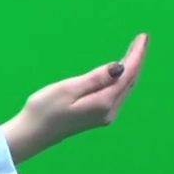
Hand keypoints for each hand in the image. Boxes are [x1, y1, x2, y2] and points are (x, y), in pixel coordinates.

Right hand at [3, 33, 149, 161]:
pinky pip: (117, 94)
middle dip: (137, 60)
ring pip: (125, 89)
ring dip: (131, 70)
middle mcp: (109, 111)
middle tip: (142, 40)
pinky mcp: (97, 117)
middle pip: (130, 82)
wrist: (30, 135)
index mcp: (104, 103)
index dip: (136, 56)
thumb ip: (95, 78)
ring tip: (135, 51)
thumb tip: (119, 67)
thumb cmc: (44, 110)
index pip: (127, 75)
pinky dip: (123, 80)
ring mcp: (104, 116)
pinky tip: (121, 72)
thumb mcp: (67, 89)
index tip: (143, 37)